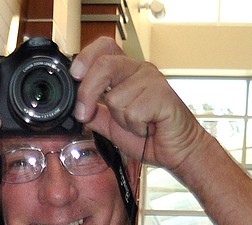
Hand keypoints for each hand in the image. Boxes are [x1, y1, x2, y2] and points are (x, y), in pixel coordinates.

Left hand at [69, 38, 204, 173]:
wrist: (176, 150)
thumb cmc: (150, 137)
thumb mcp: (113, 127)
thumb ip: (97, 115)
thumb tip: (77, 108)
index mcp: (127, 72)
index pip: (104, 47)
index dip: (86, 57)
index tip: (75, 76)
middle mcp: (139, 70)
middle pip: (104, 66)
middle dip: (88, 92)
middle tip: (84, 113)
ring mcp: (151, 80)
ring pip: (116, 97)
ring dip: (122, 120)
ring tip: (139, 124)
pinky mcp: (162, 94)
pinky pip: (133, 112)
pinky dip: (136, 127)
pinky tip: (148, 127)